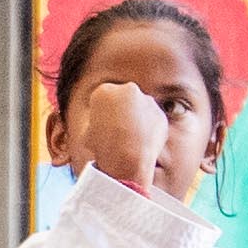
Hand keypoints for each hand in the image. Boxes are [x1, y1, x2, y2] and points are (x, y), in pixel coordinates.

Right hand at [62, 77, 183, 193]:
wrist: (128, 157)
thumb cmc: (103, 147)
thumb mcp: (87, 134)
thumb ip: (95, 123)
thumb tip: (97, 127)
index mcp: (104, 91)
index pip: (104, 100)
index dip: (103, 115)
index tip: (105, 127)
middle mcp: (127, 89)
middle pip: (124, 100)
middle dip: (123, 113)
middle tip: (119, 133)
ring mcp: (147, 101)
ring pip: (141, 110)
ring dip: (137, 121)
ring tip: (131, 142)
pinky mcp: (160, 114)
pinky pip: (153, 123)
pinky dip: (149, 132)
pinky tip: (142, 145)